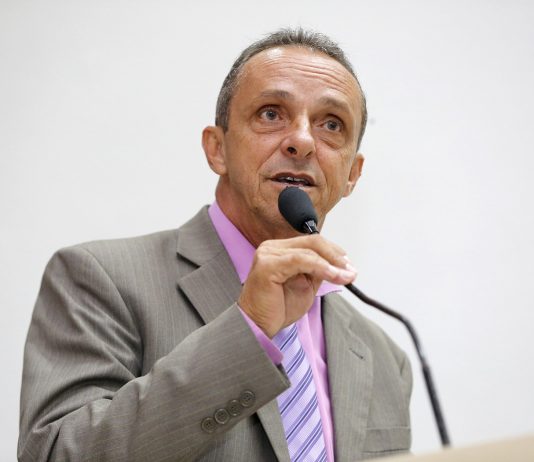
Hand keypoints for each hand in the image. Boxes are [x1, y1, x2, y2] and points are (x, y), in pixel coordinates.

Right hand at [238, 234, 355, 337]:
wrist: (257, 326)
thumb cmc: (276, 308)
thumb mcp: (305, 285)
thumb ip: (318, 271)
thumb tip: (340, 264)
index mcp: (280, 250)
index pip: (312, 242)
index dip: (334, 252)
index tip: (348, 265)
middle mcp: (272, 248)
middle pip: (313, 242)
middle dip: (336, 256)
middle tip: (351, 270)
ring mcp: (268, 254)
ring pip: (309, 250)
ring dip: (333, 264)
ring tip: (347, 276)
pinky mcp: (267, 265)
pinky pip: (301, 260)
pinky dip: (321, 267)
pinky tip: (334, 275)